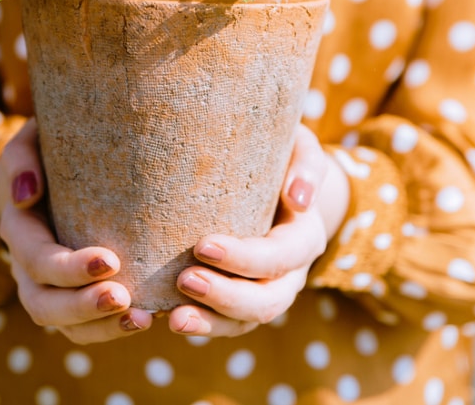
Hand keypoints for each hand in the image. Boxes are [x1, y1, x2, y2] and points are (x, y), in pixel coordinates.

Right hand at [0, 118, 152, 343]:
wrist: (57, 169)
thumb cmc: (48, 150)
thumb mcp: (29, 142)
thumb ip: (23, 158)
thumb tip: (27, 193)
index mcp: (19, 230)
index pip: (37, 260)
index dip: (69, 268)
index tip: (111, 260)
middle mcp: (28, 267)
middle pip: (44, 304)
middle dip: (84, 307)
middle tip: (124, 298)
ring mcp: (50, 288)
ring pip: (66, 326)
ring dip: (103, 327)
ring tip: (144, 319)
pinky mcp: (74, 296)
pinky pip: (86, 328)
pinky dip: (112, 330)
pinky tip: (147, 319)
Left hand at [167, 124, 348, 336]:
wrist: (275, 179)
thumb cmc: (281, 156)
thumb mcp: (300, 148)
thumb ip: (306, 165)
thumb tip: (299, 198)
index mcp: (304, 238)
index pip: (279, 257)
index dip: (243, 258)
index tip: (201, 245)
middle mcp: (291, 273)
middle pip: (266, 301)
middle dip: (225, 295)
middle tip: (184, 281)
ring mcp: (268, 292)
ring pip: (245, 322)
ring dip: (210, 323)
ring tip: (173, 318)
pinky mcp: (243, 301)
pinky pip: (226, 324)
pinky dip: (202, 326)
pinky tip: (168, 319)